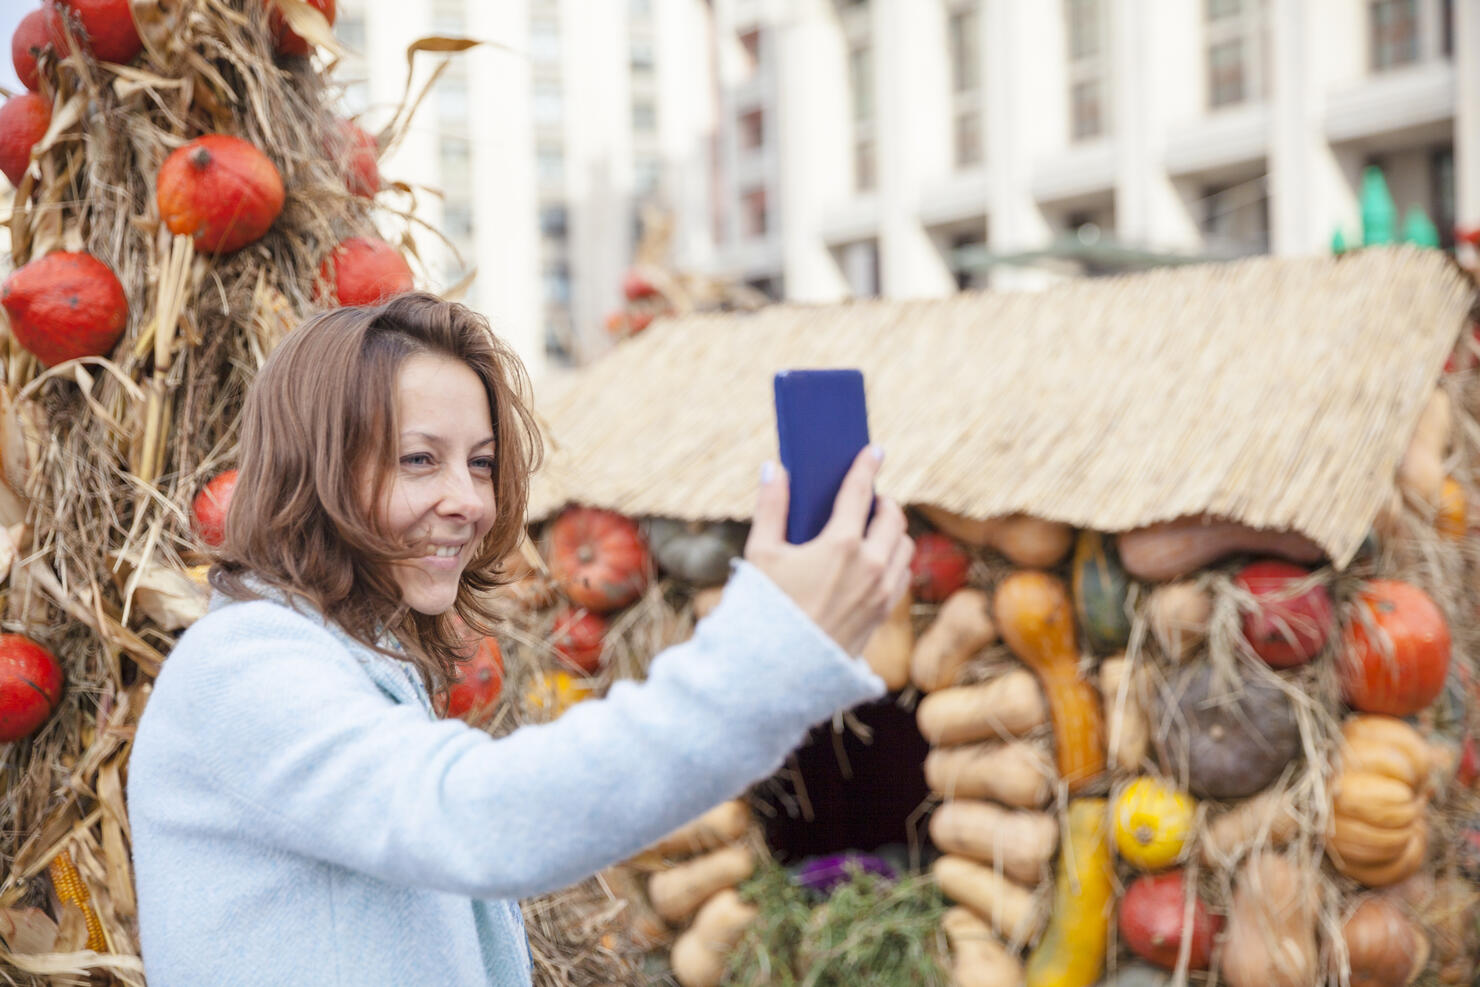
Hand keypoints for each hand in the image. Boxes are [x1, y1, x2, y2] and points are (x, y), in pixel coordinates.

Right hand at [743, 446, 913, 655]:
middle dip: (882, 502)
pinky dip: (894, 562)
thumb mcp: (761, 554)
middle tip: (868, 499)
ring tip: (872, 530)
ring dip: (893, 533)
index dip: (866, 466)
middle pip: (893, 518)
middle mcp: (870, 566)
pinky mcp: (882, 616)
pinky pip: (902, 577)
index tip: (874, 450)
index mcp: (841, 544)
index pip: (860, 492)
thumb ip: (770, 507)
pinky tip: (875, 563)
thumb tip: (773, 468)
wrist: (777, 671)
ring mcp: (881, 593)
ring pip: (905, 548)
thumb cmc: (763, 610)